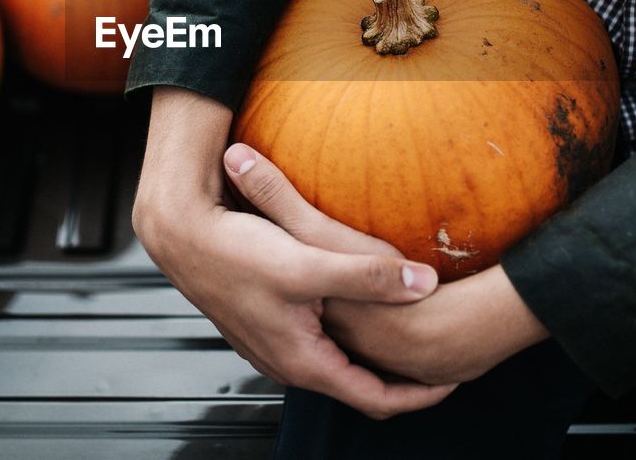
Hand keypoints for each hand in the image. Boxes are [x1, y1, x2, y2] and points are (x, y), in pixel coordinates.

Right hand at [132, 87, 455, 418]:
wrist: (183, 236)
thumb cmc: (237, 252)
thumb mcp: (310, 263)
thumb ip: (370, 276)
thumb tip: (425, 284)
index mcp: (304, 360)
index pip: (376, 399)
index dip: (420, 395)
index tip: (452, 378)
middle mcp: (289, 362)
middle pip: (359, 385)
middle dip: (401, 379)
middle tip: (438, 360)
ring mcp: (275, 345)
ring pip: (338, 363)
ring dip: (374, 356)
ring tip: (409, 336)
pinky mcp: (267, 323)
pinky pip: (318, 342)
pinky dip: (348, 338)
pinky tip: (359, 307)